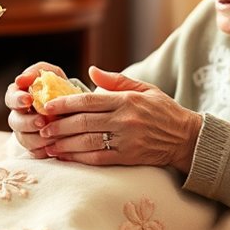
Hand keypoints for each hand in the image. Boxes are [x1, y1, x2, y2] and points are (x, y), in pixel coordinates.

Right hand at [4, 62, 72, 157]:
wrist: (76, 109)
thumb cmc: (60, 87)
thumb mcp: (52, 74)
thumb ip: (37, 71)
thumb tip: (21, 79)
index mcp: (19, 97)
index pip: (10, 98)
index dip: (17, 100)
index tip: (29, 99)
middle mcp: (19, 116)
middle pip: (15, 122)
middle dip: (28, 122)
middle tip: (42, 121)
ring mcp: (25, 133)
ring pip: (24, 139)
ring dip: (37, 137)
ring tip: (53, 135)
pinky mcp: (35, 148)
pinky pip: (35, 152)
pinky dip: (44, 150)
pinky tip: (54, 147)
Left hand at [38, 66, 201, 172]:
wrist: (187, 138)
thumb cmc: (163, 111)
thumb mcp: (144, 88)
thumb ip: (117, 80)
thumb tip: (91, 70)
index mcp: (126, 100)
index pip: (89, 101)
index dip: (65, 103)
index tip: (47, 106)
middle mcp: (124, 120)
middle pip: (84, 122)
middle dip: (59, 125)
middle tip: (42, 127)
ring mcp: (126, 140)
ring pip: (88, 141)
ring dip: (65, 144)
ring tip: (48, 144)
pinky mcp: (129, 157)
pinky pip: (99, 158)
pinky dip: (80, 158)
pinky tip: (66, 157)